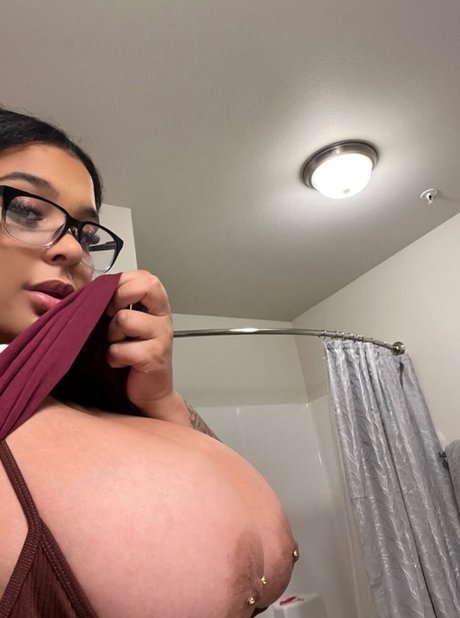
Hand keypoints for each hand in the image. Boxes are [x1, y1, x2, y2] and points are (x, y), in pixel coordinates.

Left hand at [105, 270, 184, 420]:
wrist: (148, 393)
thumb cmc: (132, 356)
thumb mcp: (124, 324)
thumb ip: (114, 303)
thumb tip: (87, 289)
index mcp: (156, 305)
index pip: (144, 276)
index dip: (122, 282)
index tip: (110, 299)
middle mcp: (162, 317)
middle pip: (146, 285)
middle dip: (118, 298)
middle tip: (111, 316)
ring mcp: (161, 336)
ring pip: (125, 319)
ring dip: (112, 334)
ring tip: (117, 344)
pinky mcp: (154, 357)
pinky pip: (120, 349)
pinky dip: (113, 357)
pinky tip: (120, 362)